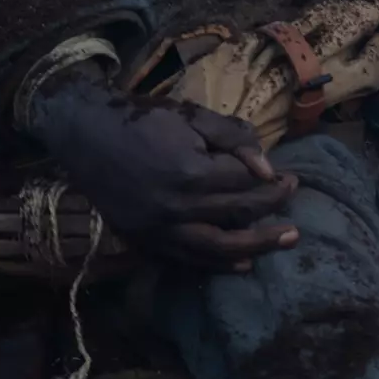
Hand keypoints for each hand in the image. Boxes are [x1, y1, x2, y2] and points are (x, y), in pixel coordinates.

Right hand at [29, 60, 299, 270]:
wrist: (84, 132)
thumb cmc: (143, 117)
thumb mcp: (193, 115)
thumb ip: (234, 138)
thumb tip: (268, 169)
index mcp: (189, 172)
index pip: (245, 184)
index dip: (272, 181)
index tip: (288, 177)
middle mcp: (174, 207)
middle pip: (237, 216)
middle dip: (271, 211)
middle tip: (294, 205)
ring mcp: (157, 229)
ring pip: (216, 248)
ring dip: (255, 248)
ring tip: (285, 242)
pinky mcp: (143, 240)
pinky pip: (187, 259)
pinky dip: (217, 264)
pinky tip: (242, 264)